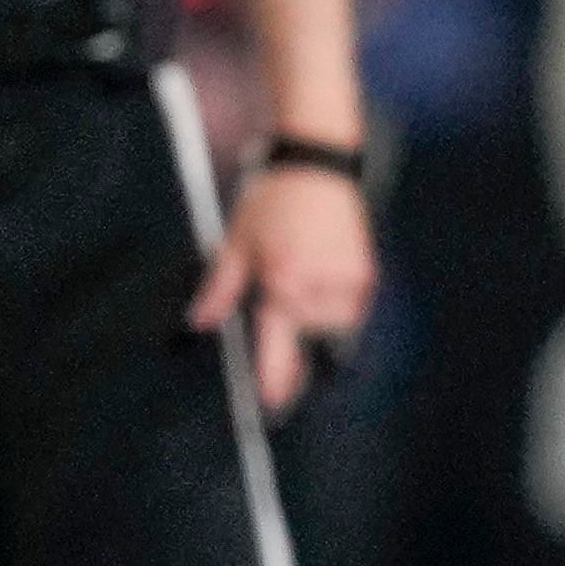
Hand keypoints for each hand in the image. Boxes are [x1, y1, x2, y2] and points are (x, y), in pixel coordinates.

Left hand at [192, 150, 378, 417]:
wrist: (317, 163)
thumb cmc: (272, 199)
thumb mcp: (236, 241)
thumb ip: (219, 288)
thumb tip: (199, 323)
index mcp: (281, 281)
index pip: (279, 346)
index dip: (276, 379)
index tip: (273, 403)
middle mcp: (317, 286)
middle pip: (308, 341)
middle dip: (295, 340)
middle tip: (285, 325)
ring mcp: (346, 281)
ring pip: (332, 327)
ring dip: (316, 320)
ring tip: (302, 280)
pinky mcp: (365, 272)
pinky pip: (349, 308)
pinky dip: (334, 303)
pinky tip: (320, 273)